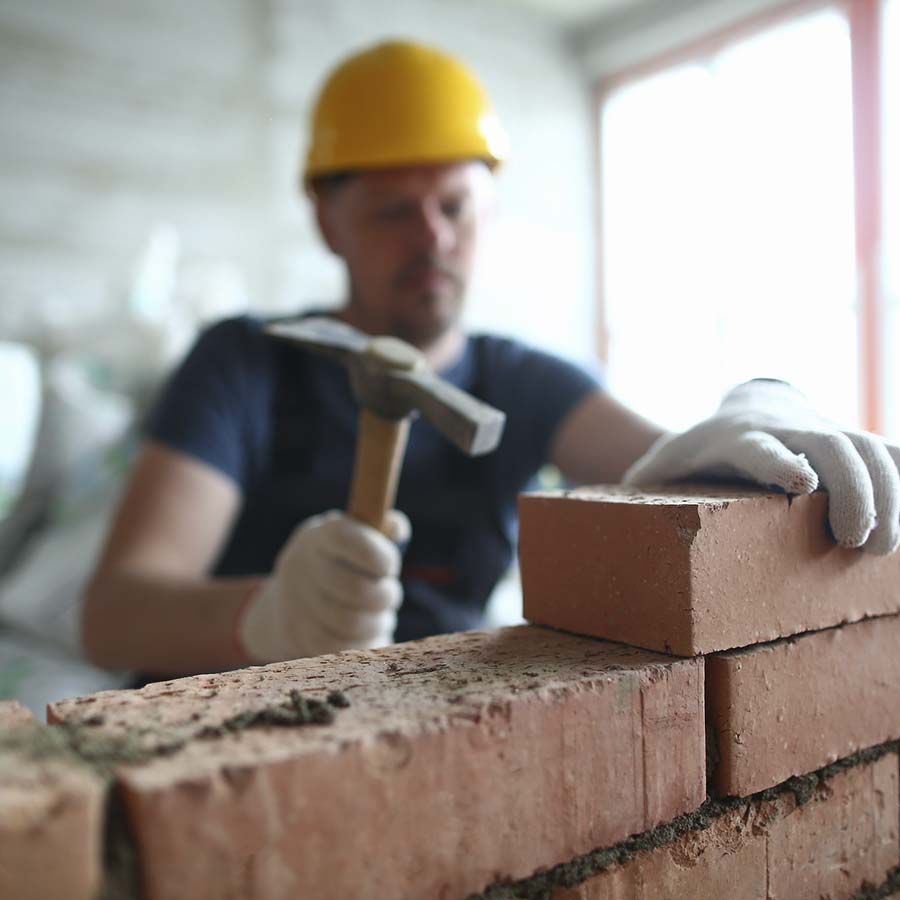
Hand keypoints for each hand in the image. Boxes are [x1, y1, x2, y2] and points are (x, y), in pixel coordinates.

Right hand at [236, 509, 409, 662]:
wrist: (289, 599)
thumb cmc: (339, 562)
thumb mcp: (352, 537)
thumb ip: (380, 529)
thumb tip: (397, 529)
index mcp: (319, 537)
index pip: (345, 538)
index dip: (378, 555)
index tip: (390, 567)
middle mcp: (301, 567)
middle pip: (356, 589)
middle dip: (385, 596)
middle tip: (389, 595)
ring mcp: (295, 604)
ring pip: (351, 623)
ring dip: (377, 622)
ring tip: (380, 616)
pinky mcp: (297, 636)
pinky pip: (339, 647)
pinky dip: (361, 642)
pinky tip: (366, 633)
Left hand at [623, 380, 899, 553]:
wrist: (748, 408)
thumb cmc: (700, 450)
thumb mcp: (664, 465)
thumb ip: (641, 489)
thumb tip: (599, 523)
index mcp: (734, 437)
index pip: (759, 445)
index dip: (778, 461)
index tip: (801, 483)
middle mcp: (785, 429)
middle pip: (829, 445)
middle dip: (852, 491)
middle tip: (857, 543)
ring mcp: (823, 431)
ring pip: (867, 448)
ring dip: (887, 493)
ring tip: (883, 547)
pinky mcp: (850, 442)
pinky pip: (890, 453)